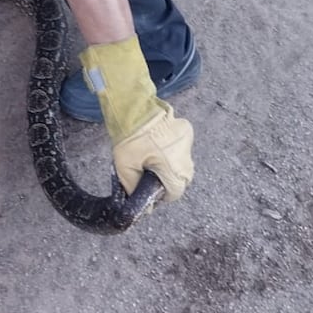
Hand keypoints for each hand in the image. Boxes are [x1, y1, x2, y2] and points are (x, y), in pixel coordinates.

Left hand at [79, 36, 193, 201]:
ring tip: (153, 158)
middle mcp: (185, 156)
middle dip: (167, 180)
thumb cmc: (128, 137)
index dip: (161, 195)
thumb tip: (143, 206)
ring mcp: (188, 141)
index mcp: (173, 167)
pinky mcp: (186, 129)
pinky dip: (173, 150)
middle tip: (149, 173)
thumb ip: (134, 189)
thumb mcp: (125, 168)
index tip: (150, 190)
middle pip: (181, 179)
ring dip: (171, 165)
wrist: (132, 106)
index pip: (174, 193)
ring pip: (183, 163)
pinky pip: (182, 148)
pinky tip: (159, 146)